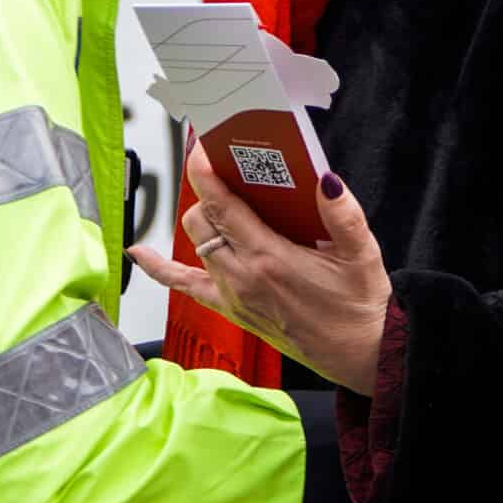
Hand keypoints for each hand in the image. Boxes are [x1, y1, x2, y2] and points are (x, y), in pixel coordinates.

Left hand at [129, 142, 393, 394]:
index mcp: (269, 258)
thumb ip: (343, 215)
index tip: (200, 148)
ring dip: (202, 217)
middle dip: (208, 190)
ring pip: (196, 242)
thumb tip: (326, 180)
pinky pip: (185, 285)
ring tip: (215, 195)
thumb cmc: (359, 305)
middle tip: (224, 168)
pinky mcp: (232, 310)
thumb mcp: (361, 254)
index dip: (204, 172)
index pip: (221, 205)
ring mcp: (233, 294)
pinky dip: (158, 268)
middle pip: (201, 219)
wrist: (359, 354)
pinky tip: (140, 251)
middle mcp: (242, 277)